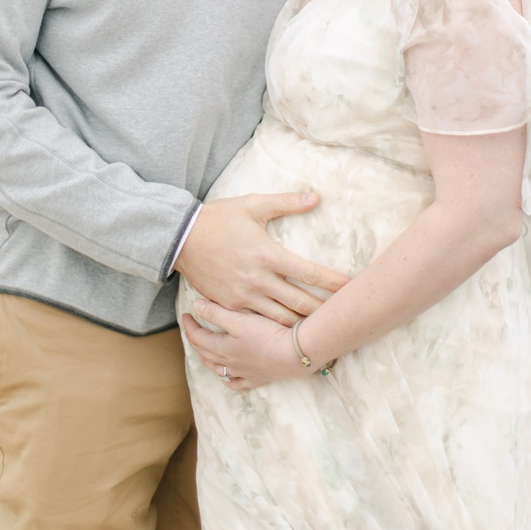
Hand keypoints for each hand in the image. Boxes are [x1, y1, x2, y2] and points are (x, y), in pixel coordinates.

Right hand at [172, 192, 350, 325]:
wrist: (179, 239)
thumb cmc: (219, 218)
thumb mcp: (254, 205)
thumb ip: (287, 202)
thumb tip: (316, 197)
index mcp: (267, 254)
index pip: (307, 272)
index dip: (331, 282)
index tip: (351, 287)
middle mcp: (256, 280)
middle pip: (298, 302)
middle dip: (322, 311)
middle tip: (342, 315)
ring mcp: (241, 296)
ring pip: (278, 318)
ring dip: (300, 324)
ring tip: (320, 328)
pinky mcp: (228, 305)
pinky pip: (256, 321)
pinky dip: (274, 327)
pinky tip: (287, 331)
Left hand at [180, 296, 299, 390]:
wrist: (294, 354)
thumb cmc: (268, 334)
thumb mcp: (240, 320)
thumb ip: (217, 313)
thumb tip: (196, 306)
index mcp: (221, 348)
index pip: (197, 337)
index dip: (189, 325)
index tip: (186, 314)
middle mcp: (228, 363)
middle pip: (204, 352)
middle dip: (196, 339)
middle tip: (194, 327)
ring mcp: (242, 373)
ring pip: (218, 369)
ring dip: (208, 358)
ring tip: (206, 350)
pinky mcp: (257, 379)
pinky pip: (237, 383)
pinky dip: (229, 380)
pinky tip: (228, 377)